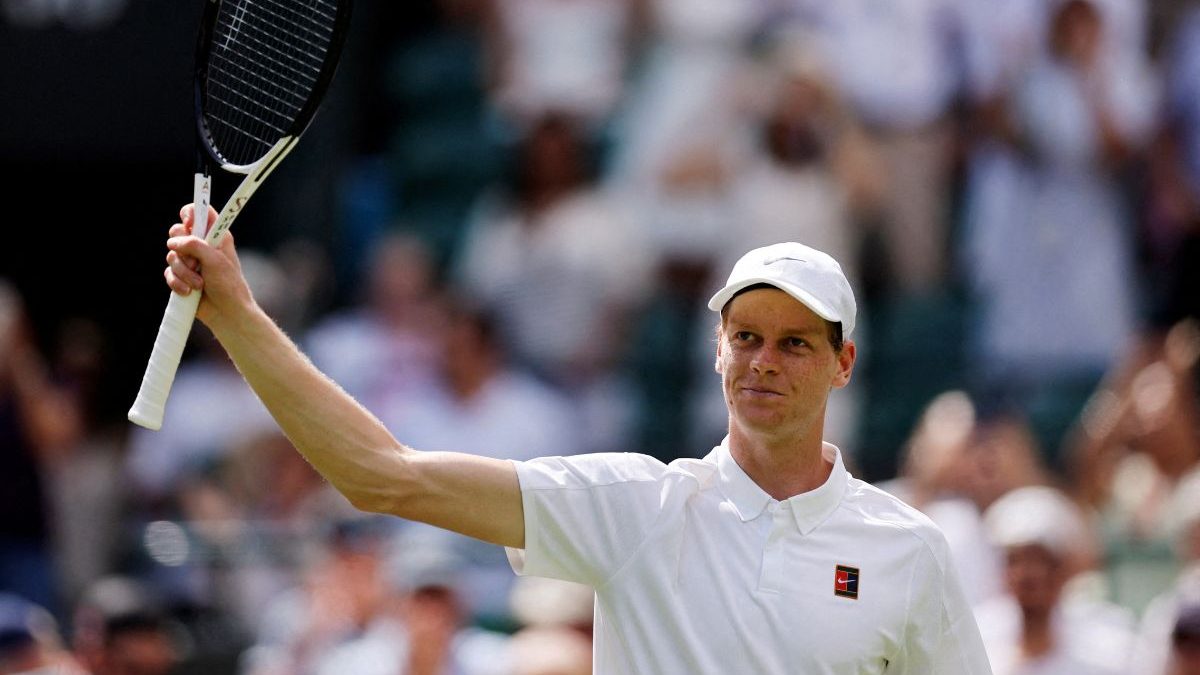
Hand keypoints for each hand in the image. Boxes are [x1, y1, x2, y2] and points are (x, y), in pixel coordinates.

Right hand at [164, 204, 251, 325]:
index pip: (199, 212)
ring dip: (183, 272)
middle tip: (195, 263)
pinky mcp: (181, 276)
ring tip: (199, 284)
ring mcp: (190, 261)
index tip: (189, 224)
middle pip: (176, 232)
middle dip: (182, 249)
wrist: (226, 313)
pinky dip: (178, 283)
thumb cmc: (228, 285)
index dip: (190, 213)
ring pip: (171, 255)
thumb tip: (173, 242)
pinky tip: (190, 292)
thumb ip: (195, 245)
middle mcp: (201, 245)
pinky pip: (168, 273)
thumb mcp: (215, 260)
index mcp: (215, 236)